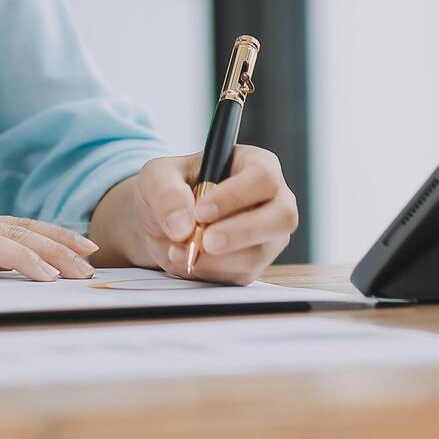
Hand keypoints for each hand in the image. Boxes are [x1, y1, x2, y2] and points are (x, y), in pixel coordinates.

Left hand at [91, 145, 298, 284]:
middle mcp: (270, 199)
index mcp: (254, 164)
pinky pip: (240, 275)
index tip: (201, 212)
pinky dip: (208, 271)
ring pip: (259, 252)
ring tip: (178, 247)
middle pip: (282, 217)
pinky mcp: (253, 264)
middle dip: (242, 232)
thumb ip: (166, 192)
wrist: (158, 222)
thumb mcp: (156, 176)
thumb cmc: (167, 188)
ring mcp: (266, 235)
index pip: (263, 178)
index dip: (235, 196)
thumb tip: (182, 225)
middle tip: (205, 242)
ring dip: (216, 257)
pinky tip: (186, 258)